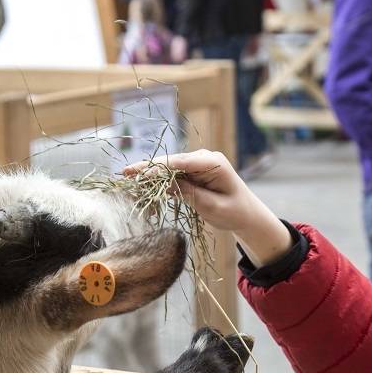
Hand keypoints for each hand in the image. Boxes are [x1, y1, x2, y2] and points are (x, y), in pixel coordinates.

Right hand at [124, 150, 292, 266]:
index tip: (137, 174)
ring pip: (168, 169)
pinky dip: (160, 185)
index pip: (179, 162)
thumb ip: (189, 193)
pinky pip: (172, 176)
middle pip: (170, 162)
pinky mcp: (192, 173)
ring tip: (130, 184)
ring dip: (152, 179)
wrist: (247, 215)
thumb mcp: (212, 207)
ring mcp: (197, 164)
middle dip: (148, 170)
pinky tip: (146, 192)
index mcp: (212, 162)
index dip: (156, 168)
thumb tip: (164, 184)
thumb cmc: (235, 212)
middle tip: (124, 174)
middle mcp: (203, 158)